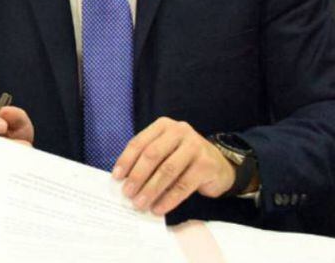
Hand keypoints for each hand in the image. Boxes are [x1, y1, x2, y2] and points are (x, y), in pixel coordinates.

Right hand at [0, 106, 33, 182]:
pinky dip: (7, 177)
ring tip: (25, 161)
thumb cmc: (10, 135)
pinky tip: (21, 174)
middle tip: (25, 146)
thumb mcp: (16, 123)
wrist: (7, 155)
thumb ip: (14, 115)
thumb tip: (5, 112)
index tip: (3, 126)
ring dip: (8, 163)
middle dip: (4, 147)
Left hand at [113, 117, 234, 214]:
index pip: (140, 142)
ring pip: (167, 171)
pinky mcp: (206, 165)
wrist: (218, 165)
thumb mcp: (164, 152)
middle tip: (127, 194)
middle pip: (152, 155)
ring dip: (151, 190)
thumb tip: (123, 180)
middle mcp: (180, 131)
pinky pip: (183, 185)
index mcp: (163, 126)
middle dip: (137, 176)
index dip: (126, 160)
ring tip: (140, 203)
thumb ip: (146, 160)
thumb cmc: (182, 158)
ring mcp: (195, 147)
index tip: (116, 177)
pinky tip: (158, 208)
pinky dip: (168, 199)